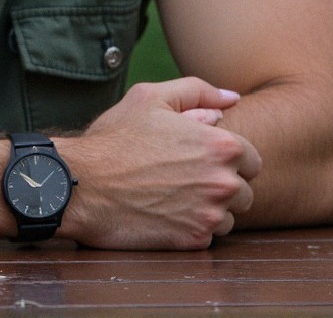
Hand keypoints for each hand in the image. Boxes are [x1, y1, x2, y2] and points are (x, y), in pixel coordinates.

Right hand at [57, 78, 260, 250]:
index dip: (225, 158)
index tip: (198, 158)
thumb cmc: (114, 138)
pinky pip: (207, 236)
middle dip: (220, 185)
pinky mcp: (194, 241)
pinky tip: (162, 213)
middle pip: (244, 191)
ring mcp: (210, 215)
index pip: (252, 160)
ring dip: (208, 209)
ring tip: (171, 196)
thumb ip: (197, 92)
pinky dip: (190, 227)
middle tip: (181, 177)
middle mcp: (223, 182)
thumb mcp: (149, 97)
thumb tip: (232, 98)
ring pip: (228, 216)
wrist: (81, 185)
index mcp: (221, 145)